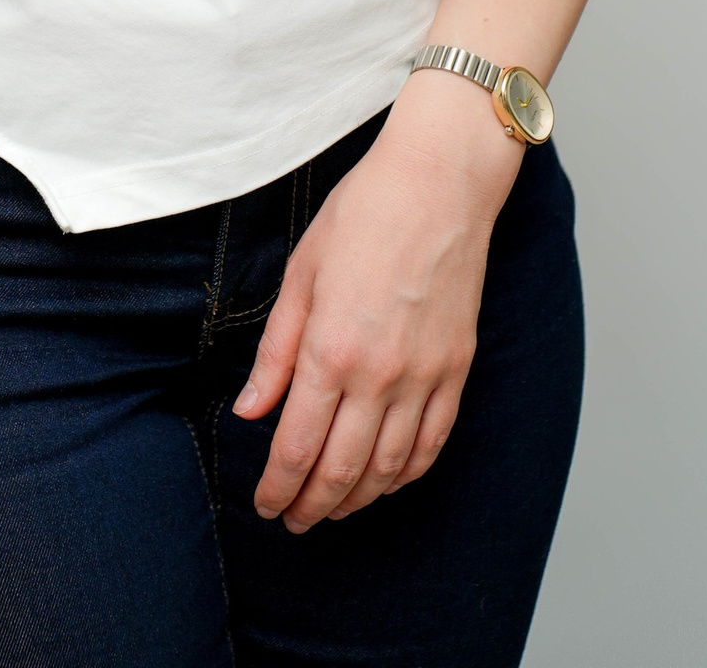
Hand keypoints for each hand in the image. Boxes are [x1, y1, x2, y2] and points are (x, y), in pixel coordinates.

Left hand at [236, 71, 519, 528]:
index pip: (297, 446)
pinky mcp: (456, 370)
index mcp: (331, 348)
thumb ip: (275, 352)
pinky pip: (432, 445)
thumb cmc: (363, 215)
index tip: (265, 504)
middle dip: (310, 506)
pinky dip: (406, 475)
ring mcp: (424, 376)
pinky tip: (385, 481)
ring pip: (388, 469)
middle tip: (292, 521)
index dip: (277, 486)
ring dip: (355, 500)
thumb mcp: (301, 274)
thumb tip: (250, 411)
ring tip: (331, 509)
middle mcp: (379, 374)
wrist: (438, 184)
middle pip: (340, 470)